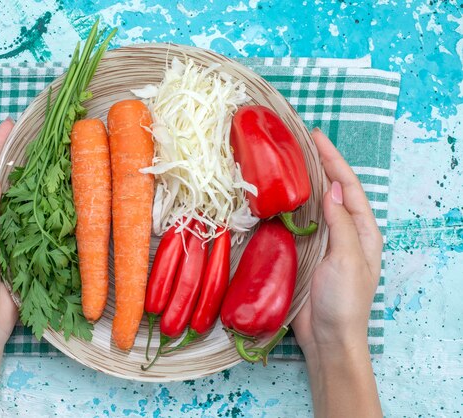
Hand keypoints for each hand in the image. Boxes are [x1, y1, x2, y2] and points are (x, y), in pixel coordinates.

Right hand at [292, 128, 382, 416]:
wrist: (326, 337)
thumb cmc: (344, 301)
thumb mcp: (348, 260)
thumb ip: (341, 224)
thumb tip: (332, 188)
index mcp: (363, 230)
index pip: (347, 187)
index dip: (333, 160)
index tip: (316, 138)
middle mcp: (343, 231)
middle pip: (329, 190)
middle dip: (317, 165)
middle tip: (296, 142)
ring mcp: (321, 241)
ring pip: (310, 203)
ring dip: (300, 182)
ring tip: (283, 161)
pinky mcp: (302, 251)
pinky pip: (294, 222)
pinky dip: (286, 205)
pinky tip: (273, 195)